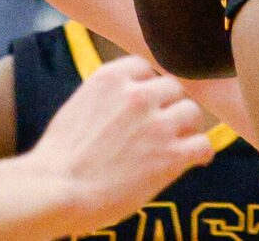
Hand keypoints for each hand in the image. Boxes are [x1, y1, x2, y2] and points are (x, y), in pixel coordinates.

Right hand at [24, 54, 213, 232]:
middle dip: (168, 106)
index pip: (147, 67)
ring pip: (192, 112)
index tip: (145, 103)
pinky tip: (195, 160)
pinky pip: (203, 144)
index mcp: (112, 78)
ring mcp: (157, 124)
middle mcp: (138, 95)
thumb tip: (128, 99)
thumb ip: (109, 96)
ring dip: (186, 128)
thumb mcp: (79, 106)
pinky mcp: (170, 156)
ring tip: (177, 144)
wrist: (55, 191)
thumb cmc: (59, 157)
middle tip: (161, 127)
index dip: (148, 87)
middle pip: (173, 87)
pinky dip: (201, 152)